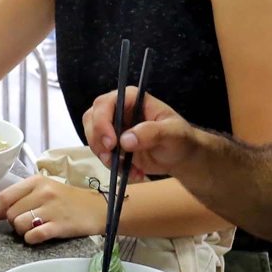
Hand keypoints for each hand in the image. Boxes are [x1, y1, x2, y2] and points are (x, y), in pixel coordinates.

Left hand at [0, 174, 108, 243]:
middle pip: (10, 214)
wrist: (99, 209)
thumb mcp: (46, 188)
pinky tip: (41, 235)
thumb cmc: (69, 200)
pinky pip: (33, 236)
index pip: (4, 196)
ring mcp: (51, 209)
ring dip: (23, 231)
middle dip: (13, 223)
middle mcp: (42, 192)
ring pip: (19, 225)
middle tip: (27, 222)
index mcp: (36, 181)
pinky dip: (32, 239)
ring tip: (36, 227)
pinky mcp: (59, 225)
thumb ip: (24, 196)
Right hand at [85, 88, 200, 178]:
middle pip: (92, 118)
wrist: (179, 156)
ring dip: (104, 156)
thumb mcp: (173, 133)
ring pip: (92, 136)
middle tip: (111, 158)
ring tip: (125, 168)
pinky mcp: (112, 143)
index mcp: (132, 99)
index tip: (112, 143)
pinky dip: (113, 166)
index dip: (102, 121)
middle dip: (98, 140)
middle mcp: (118, 109)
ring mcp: (113, 126)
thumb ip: (152, 133)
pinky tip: (133, 172)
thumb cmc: (180, 138)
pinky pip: (101, 153)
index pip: (106, 103)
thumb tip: (125, 140)